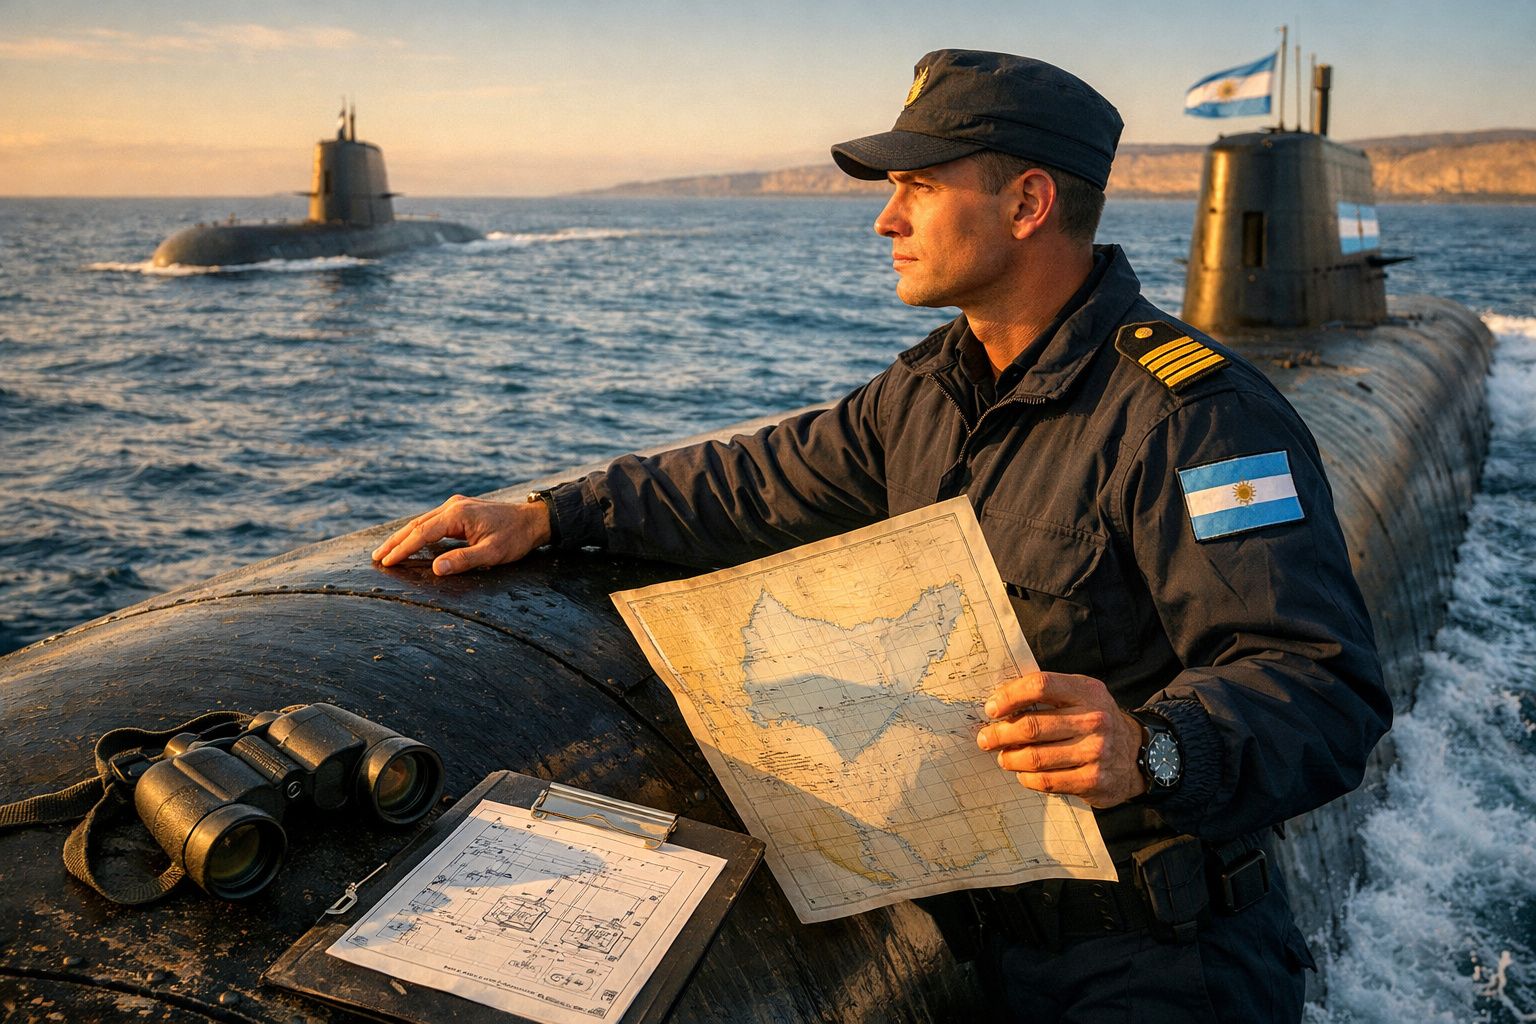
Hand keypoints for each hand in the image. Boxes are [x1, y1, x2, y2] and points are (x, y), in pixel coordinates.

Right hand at [371, 494, 551, 575]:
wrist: (533, 520)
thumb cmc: (515, 538)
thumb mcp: (492, 554)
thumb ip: (464, 560)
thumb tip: (435, 569)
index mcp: (457, 514)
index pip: (422, 533)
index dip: (402, 549)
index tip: (386, 562)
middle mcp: (453, 506)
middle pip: (416, 524)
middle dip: (395, 541)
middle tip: (376, 557)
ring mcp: (456, 505)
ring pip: (423, 521)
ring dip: (404, 536)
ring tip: (386, 550)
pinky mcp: (460, 509)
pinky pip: (433, 521)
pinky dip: (418, 531)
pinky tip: (411, 541)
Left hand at [975, 671, 1147, 807]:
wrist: (1137, 753)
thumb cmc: (1095, 720)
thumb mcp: (1080, 695)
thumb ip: (1047, 693)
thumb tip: (999, 701)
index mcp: (1087, 691)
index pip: (1040, 685)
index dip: (1009, 696)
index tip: (991, 708)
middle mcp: (1094, 720)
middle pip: (1032, 726)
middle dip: (1000, 733)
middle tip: (986, 738)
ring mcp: (1096, 752)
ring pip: (1036, 757)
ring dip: (1010, 758)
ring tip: (1003, 757)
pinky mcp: (1094, 780)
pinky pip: (1047, 781)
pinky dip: (1027, 778)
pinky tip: (1023, 773)